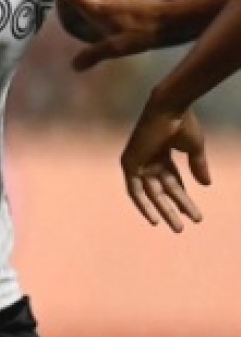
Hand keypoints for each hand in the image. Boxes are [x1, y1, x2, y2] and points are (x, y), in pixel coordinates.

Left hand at [121, 100, 210, 232]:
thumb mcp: (194, 148)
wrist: (170, 108)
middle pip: (162, 189)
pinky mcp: (129, 163)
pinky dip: (143, 205)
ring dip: (164, 210)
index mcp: (161, 152)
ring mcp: (138, 161)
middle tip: (187, 226)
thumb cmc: (183, 123)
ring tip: (178, 228)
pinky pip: (134, 190)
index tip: (196, 215)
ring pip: (151, 193)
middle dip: (175, 208)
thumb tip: (206, 185)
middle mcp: (147, 158)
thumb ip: (198, 166)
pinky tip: (155, 219)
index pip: (171, 180)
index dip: (183, 196)